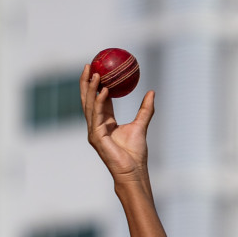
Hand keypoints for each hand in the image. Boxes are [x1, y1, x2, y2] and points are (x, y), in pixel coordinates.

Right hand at [81, 65, 154, 184]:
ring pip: (90, 105)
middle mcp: (96, 125)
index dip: (96, 84)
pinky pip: (97, 115)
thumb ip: (145, 109)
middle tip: (88, 64)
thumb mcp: (141, 125)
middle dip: (85, 82)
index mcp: (105, 122)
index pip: (98, 99)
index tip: (98, 68)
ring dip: (91, 88)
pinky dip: (100, 102)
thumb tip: (152, 91)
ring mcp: (94, 131)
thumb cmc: (135, 154)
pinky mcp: (96, 136)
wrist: (132, 171)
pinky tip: (104, 90)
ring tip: (94, 73)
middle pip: (88, 99)